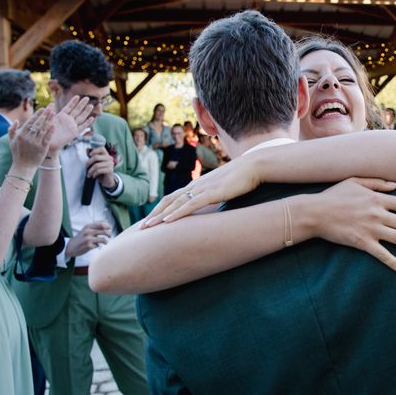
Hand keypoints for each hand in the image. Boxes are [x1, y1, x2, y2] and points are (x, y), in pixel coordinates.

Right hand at [9, 107, 55, 171]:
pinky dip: (50, 131)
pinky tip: (54, 125)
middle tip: (51, 107)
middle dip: (45, 115)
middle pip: (38, 123)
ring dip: (49, 120)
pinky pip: (47, 138)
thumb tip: (16, 121)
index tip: (43, 109)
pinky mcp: (42, 148)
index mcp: (20, 134)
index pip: (30, 122)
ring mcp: (35, 143)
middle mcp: (28, 138)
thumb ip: (12, 130)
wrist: (23, 166)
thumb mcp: (11, 141)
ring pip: (43, 129)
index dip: (37, 115)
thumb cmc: (17, 153)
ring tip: (54, 113)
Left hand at [48, 96, 93, 152]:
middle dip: (81, 104)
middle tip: (86, 98)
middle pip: (77, 110)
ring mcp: (72, 126)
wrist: (48, 143)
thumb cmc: (46, 132)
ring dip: (86, 111)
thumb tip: (50, 105)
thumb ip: (50, 113)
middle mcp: (68, 120)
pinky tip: (92, 118)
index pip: (68, 107)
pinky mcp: (74, 133)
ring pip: (81, 117)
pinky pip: (82, 127)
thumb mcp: (47, 121)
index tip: (77, 96)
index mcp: (61, 116)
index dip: (73, 102)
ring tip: (91, 105)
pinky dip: (87, 123)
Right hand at [65, 222, 111, 257]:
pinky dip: (97, 246)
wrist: (71, 246)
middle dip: (109, 234)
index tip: (109, 228)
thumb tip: (108, 226)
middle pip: (104, 231)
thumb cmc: (81, 237)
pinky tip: (94, 246)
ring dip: (106, 241)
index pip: (102, 224)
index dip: (108, 226)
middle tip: (110, 236)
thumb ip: (95, 227)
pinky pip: (98, 245)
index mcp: (88, 226)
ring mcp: (88, 239)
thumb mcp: (86, 229)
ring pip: (103, 239)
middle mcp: (88, 231)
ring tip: (106, 242)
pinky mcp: (88, 246)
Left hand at [86, 147, 116, 188]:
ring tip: (88, 174)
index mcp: (106, 155)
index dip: (95, 150)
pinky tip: (93, 176)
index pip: (102, 148)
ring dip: (90, 171)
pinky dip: (94, 174)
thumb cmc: (101, 171)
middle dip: (89, 163)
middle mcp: (109, 158)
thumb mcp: (96, 164)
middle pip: (96, 157)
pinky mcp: (110, 170)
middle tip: (86, 167)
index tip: (89, 155)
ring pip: (96, 165)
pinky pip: (99, 171)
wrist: (107, 181)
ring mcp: (110, 164)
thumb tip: (87, 150)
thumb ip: (93, 157)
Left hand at [142, 154, 258, 227]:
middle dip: (154, 214)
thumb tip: (214, 205)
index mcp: (198, 184)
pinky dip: (176, 213)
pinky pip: (190, 205)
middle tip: (141, 228)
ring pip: (175, 203)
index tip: (151, 221)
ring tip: (147, 227)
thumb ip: (216, 195)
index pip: (174, 197)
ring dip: (160, 216)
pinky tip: (167, 222)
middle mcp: (196, 185)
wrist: (254, 166)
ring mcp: (203, 188)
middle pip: (169, 200)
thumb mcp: (225, 188)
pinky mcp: (212, 193)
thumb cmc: (243, 178)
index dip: (161, 209)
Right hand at [312, 177, 395, 275]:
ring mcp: (371, 229)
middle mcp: (378, 213)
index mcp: (377, 198)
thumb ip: (377, 182)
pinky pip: (383, 255)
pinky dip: (395, 264)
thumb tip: (395, 185)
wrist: (316, 212)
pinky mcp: (363, 243)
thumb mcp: (355, 181)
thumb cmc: (333, 195)